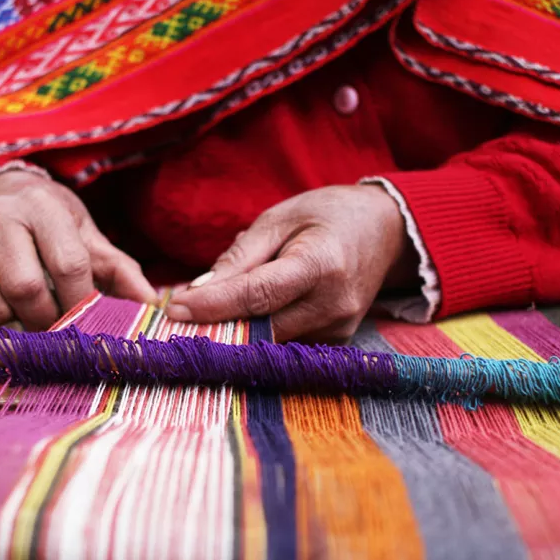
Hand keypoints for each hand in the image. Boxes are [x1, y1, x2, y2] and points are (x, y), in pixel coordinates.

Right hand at [0, 170, 156, 334]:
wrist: (2, 190)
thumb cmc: (51, 222)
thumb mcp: (88, 236)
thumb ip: (119, 270)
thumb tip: (153, 309)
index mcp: (44, 210)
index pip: (68, 265)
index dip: (82, 304)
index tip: (92, 328)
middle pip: (24, 285)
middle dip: (45, 321)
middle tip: (57, 334)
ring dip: (0, 323)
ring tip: (19, 329)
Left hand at [164, 185, 412, 342]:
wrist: (385, 231)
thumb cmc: (327, 215)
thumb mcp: (280, 218)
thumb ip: (241, 256)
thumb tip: (199, 290)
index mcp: (321, 265)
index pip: (257, 296)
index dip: (213, 306)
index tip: (174, 310)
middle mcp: (334, 305)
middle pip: (260, 328)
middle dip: (216, 325)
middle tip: (175, 319)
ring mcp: (339, 329)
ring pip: (270, 341)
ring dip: (235, 331)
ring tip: (207, 312)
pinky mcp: (336, 341)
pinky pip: (285, 343)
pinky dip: (258, 332)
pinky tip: (241, 318)